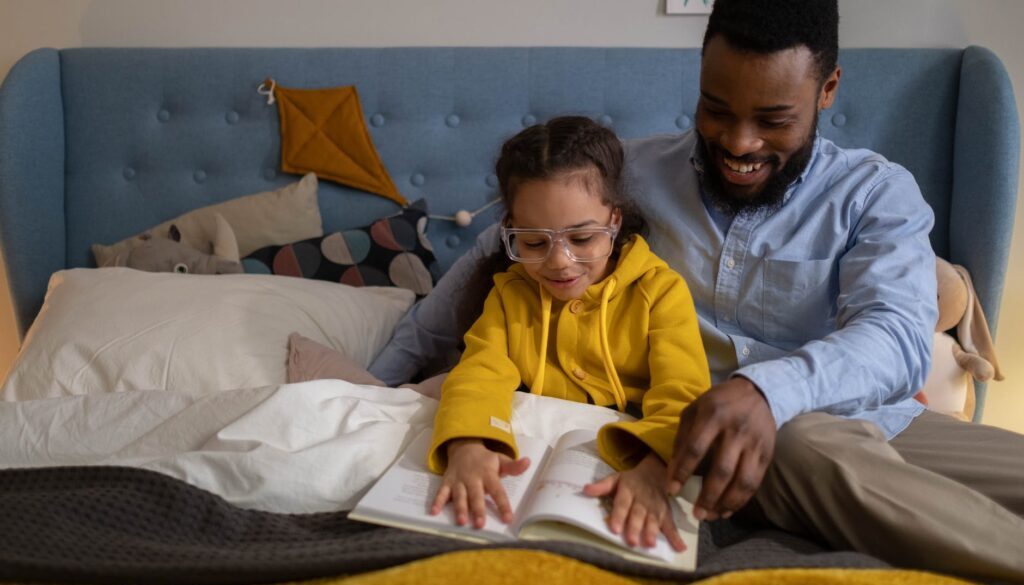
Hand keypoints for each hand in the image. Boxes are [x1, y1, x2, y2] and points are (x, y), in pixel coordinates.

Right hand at [430, 439, 530, 527]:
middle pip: (476, 495)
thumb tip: (528, 462)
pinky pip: (441, 492)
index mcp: (488, 474)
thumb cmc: (486, 460)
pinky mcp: (447, 482)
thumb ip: (513, 466)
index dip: (503, 505)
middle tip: (480, 524)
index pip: (497, 491)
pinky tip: (434, 512)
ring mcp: (459, 481)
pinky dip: (437, 502)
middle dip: (477, 509)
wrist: (465, 447)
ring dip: (459, 508)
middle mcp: (473, 478)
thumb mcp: (501, 460)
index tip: (508, 518)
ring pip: (459, 496)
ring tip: (461, 521)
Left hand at [583, 452, 685, 551]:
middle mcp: (643, 499)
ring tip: (649, 544)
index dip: (619, 515)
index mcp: (628, 490)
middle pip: (638, 514)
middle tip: (632, 541)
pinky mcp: (667, 513)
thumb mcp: (615, 478)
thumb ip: (601, 486)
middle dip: (635, 527)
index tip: (615, 528)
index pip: (622, 503)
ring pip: (654, 520)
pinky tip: (680, 547)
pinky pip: (672, 524)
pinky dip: (676, 536)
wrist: (656, 471)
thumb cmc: (631, 480)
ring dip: (652, 532)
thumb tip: (585, 490)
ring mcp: (656, 506)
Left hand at [666, 376, 775, 520]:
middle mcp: (736, 430)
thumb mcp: (694, 410)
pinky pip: (755, 483)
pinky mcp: (767, 454)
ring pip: (742, 481)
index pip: (695, 449)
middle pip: (721, 470)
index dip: (682, 472)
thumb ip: (682, 437)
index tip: (672, 490)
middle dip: (707, 496)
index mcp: (713, 416)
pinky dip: (741, 500)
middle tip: (696, 514)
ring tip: (711, 516)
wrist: (758, 393)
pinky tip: (728, 510)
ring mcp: (754, 443)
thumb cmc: (718, 403)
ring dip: (726, 504)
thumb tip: (673, 470)